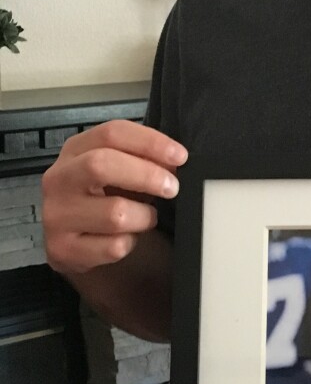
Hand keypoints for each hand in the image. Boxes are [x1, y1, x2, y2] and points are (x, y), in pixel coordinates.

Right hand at [42, 119, 186, 274]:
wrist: (73, 244)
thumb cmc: (104, 198)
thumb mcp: (119, 171)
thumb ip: (142, 159)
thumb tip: (175, 160)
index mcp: (75, 150)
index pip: (111, 133)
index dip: (150, 142)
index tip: (180, 156)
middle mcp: (59, 180)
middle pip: (101, 165)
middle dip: (146, 175)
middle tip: (172, 187)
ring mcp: (57, 216)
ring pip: (114, 213)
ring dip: (144, 216)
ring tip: (146, 217)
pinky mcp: (64, 250)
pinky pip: (113, 247)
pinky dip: (131, 242)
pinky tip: (127, 238)